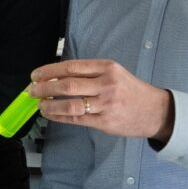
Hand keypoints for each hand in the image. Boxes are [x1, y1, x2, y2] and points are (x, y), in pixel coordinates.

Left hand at [28, 58, 173, 140]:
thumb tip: (56, 77)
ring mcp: (106, 104)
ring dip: (50, 105)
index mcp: (107, 67)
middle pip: (68, 85)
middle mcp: (106, 84)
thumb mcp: (114, 72)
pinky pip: (77, 119)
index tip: (36, 75)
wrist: (155, 111)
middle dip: (45, 87)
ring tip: (40, 104)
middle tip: (32, 90)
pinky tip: (52, 114)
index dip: (49, 71)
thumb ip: (89, 73)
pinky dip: (61, 117)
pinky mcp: (105, 122)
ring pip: (70, 104)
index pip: (71, 66)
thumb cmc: (130, 90)